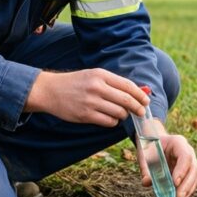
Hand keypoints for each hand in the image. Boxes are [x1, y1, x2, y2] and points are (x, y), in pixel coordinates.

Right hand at [25, 69, 148, 126]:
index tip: (146, 101)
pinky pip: (108, 122)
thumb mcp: (93, 75)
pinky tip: (110, 119)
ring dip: (123, 115)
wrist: (50, 90)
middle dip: (137, 108)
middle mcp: (97, 87)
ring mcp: (91, 102)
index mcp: (100, 75)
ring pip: (119, 113)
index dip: (140, 95)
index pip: (127, 86)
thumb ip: (113, 83)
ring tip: (121, 114)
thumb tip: (137, 91)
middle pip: (126, 100)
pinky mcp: (85, 115)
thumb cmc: (75, 83)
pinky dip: (113, 122)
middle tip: (141, 112)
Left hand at [137, 123, 196, 196]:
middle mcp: (188, 152)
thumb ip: (145, 167)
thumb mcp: (144, 154)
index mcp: (178, 142)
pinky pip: (191, 183)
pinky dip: (186, 193)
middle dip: (186, 186)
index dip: (182, 170)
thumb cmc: (149, 146)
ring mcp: (190, 162)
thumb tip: (147, 182)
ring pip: (194, 178)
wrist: (154, 142)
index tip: (174, 183)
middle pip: (193, 169)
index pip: (185, 156)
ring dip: (187, 192)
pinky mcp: (188, 172)